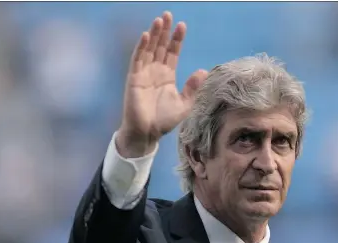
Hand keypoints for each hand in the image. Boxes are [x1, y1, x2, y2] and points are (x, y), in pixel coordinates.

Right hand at [117, 11, 207, 157]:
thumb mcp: (184, 105)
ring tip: (159, 20)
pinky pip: (137, 60)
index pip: (172, 53)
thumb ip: (193, 88)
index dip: (176, 39)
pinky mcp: (134, 79)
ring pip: (149, 49)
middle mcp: (155, 72)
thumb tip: (203, 71)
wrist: (147, 133)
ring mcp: (143, 74)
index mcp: (167, 76)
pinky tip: (145, 36)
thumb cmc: (163, 121)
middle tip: (168, 14)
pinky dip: (141, 48)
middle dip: (164, 31)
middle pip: (160, 46)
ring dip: (153, 35)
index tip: (182, 26)